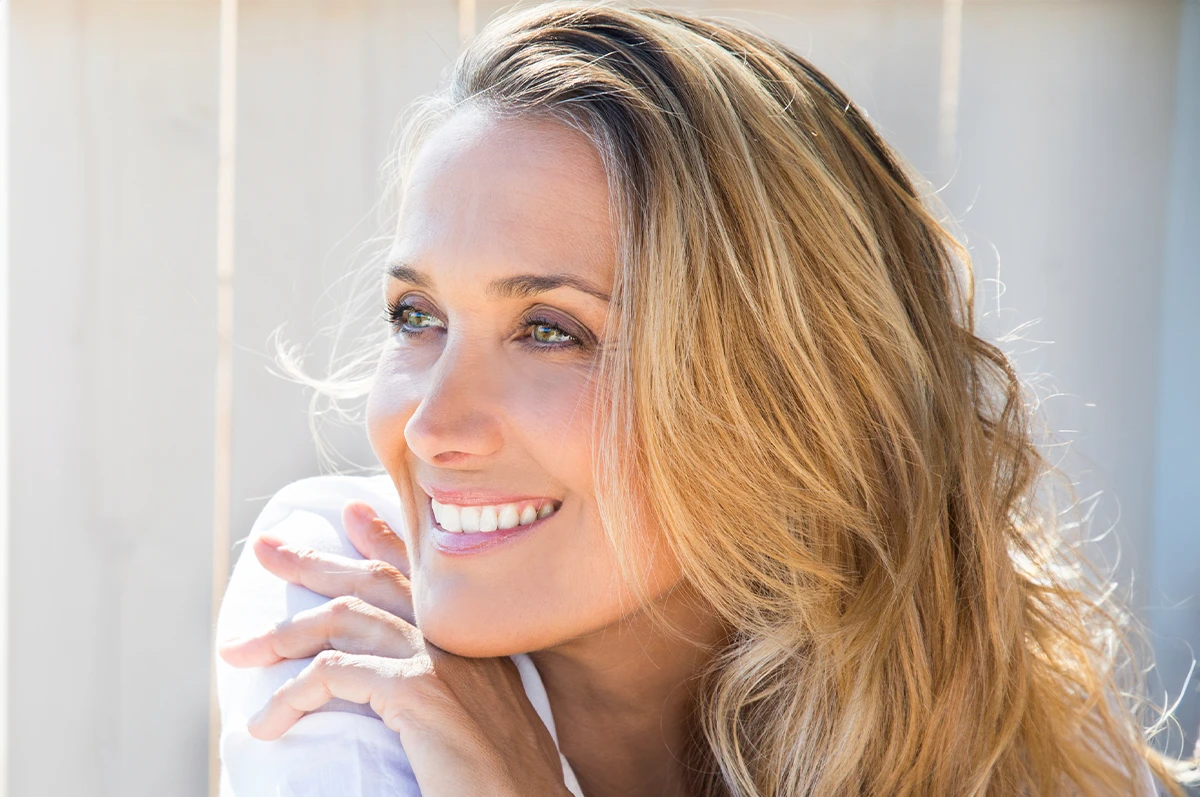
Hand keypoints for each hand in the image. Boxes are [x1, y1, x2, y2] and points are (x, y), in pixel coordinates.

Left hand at [217, 500, 570, 796]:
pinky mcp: (418, 692)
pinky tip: (268, 721)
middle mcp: (460, 637)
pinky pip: (334, 673)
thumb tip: (405, 698)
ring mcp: (441, 659)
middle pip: (376, 579)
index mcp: (477, 641)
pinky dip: (291, 695)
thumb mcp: (482, 721)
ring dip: (283, 631)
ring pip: (346, 617)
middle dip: (314, 559)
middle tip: (269, 547)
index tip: (352, 513)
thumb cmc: (504, 783)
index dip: (385, 537)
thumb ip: (454, 694)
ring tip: (238, 649)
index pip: (423, 573)